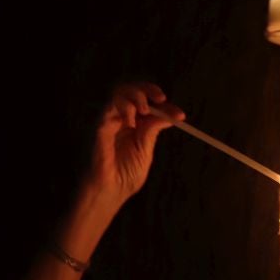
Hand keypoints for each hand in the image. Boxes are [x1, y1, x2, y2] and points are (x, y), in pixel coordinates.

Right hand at [83, 82, 179, 209]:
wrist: (111, 190)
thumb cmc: (126, 174)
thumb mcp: (146, 149)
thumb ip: (154, 130)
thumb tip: (173, 115)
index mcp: (134, 122)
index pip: (146, 100)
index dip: (161, 102)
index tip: (179, 114)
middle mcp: (121, 118)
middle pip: (130, 90)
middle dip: (147, 89)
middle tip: (161, 99)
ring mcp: (110, 121)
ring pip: (118, 93)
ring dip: (135, 96)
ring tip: (144, 110)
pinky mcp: (101, 127)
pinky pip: (109, 109)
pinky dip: (123, 110)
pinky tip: (131, 123)